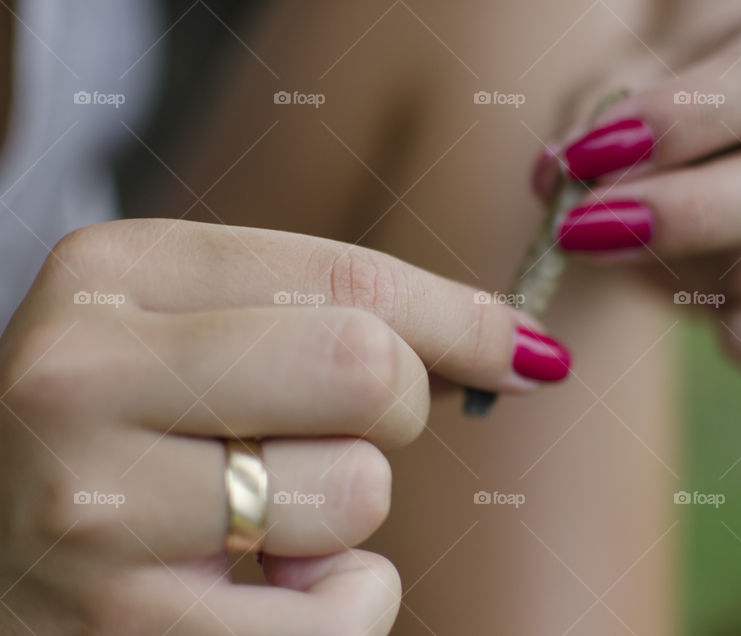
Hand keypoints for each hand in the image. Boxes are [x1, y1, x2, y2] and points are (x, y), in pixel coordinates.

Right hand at [0, 220, 570, 634]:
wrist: (2, 545)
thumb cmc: (131, 428)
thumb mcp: (197, 330)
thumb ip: (337, 315)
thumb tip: (520, 349)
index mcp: (113, 275)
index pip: (349, 277)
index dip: (459, 319)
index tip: (517, 350)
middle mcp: (82, 380)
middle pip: (366, 369)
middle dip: (393, 407)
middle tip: (339, 430)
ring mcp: (98, 515)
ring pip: (356, 493)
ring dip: (347, 513)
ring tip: (260, 515)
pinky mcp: (129, 633)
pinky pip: (342, 613)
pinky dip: (341, 601)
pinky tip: (260, 588)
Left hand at [534, 0, 740, 376]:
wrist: (671, 154)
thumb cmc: (645, 105)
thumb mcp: (610, 91)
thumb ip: (589, 126)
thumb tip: (560, 177)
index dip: (681, 121)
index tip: (590, 154)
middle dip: (684, 213)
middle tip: (582, 226)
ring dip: (686, 270)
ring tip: (611, 249)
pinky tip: (710, 325)